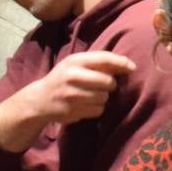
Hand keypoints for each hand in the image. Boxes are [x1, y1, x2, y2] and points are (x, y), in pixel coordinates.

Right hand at [19, 50, 136, 128]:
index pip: (103, 59)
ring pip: (104, 98)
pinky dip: (96, 109)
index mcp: (74, 61)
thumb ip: (98, 63)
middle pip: (108, 82)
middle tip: (102, 85)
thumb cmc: (63, 79)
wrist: (39, 100)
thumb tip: (128, 64)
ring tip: (90, 95)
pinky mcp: (73, 111)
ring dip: (102, 98)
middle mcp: (72, 76)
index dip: (121, 62)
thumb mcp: (75, 65)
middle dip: (110, 85)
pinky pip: (98, 110)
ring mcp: (72, 95)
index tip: (132, 68)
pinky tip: (85, 105)